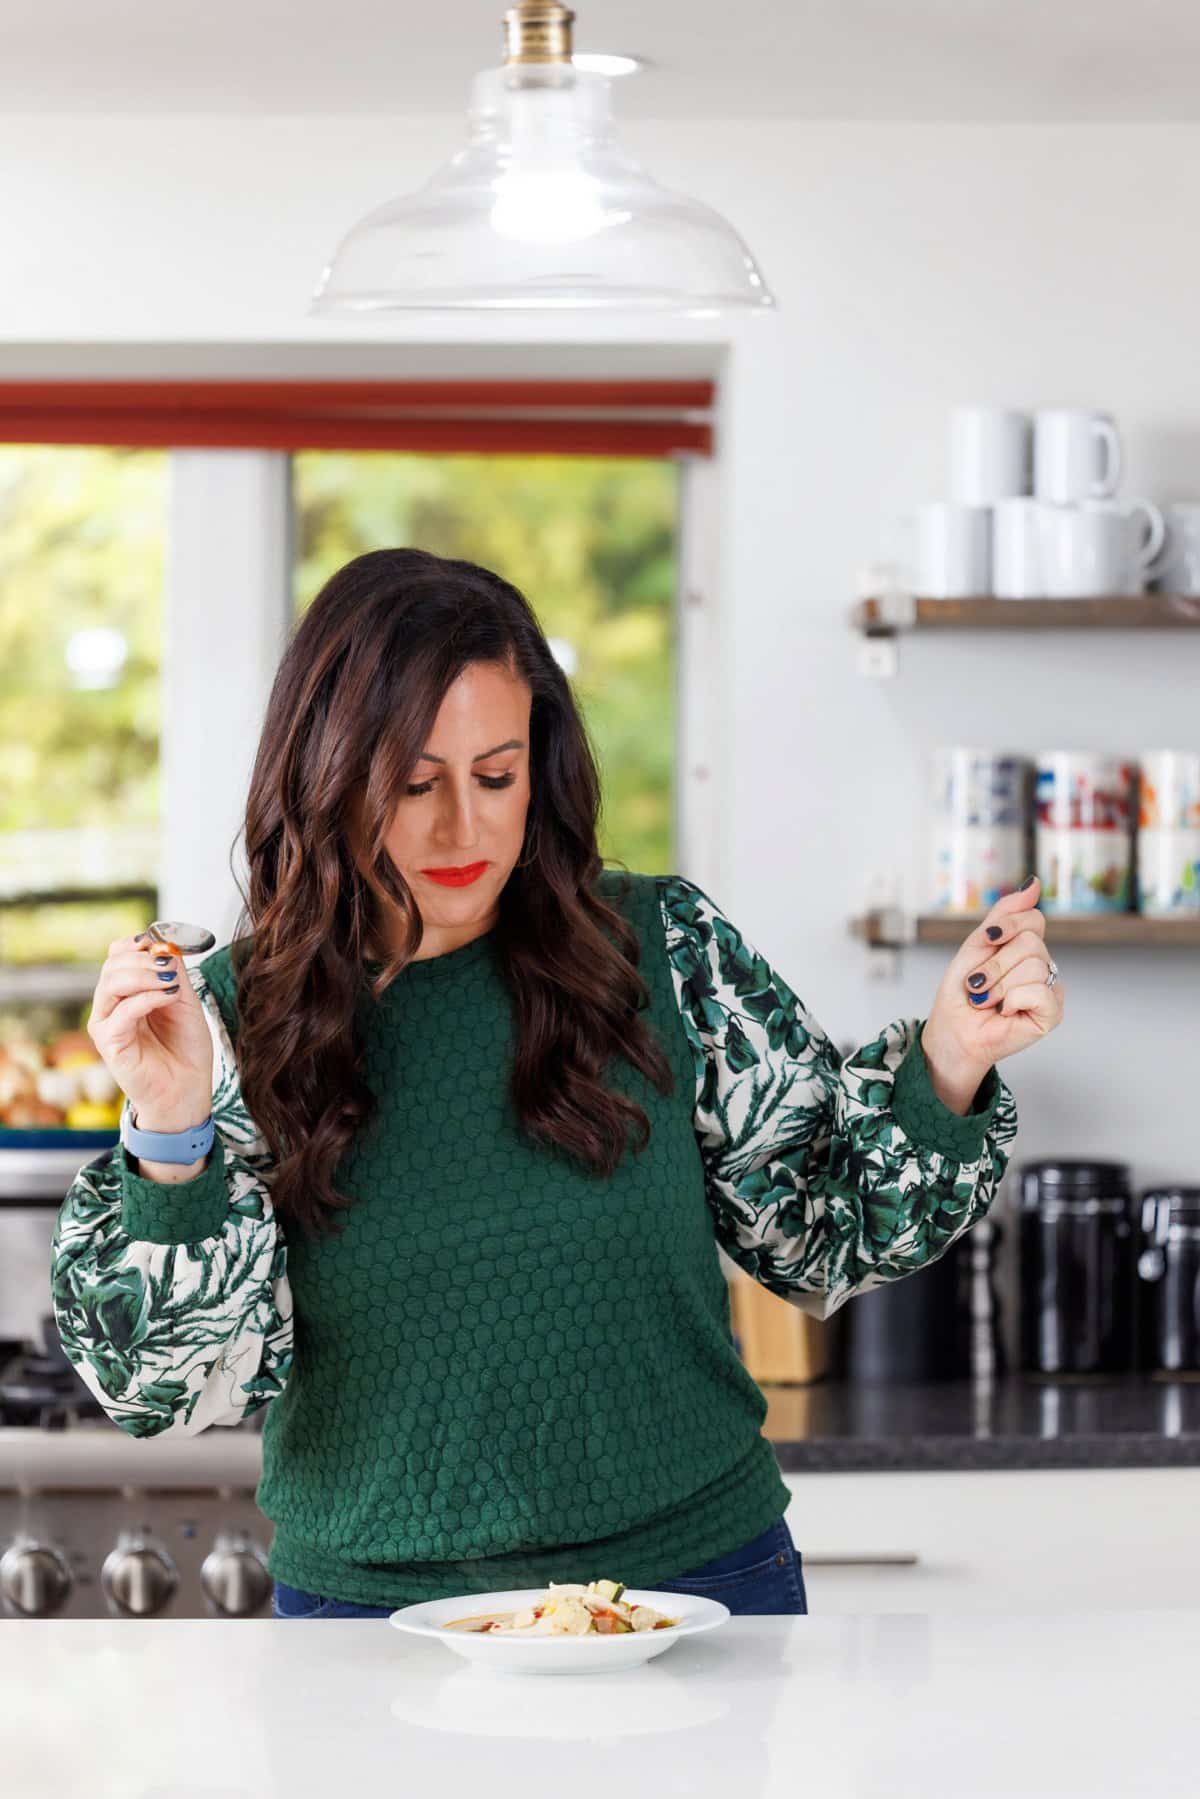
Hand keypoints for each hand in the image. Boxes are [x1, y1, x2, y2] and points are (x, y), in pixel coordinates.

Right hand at [87, 934, 213, 1130]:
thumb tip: (165, 945)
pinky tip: (168, 998)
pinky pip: (122, 1012)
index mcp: (126, 993)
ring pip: (112, 983)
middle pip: (112, 965)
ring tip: (171, 983)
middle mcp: (110, 1006)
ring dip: (145, 975)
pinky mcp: (109, 1044)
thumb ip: (174, 974)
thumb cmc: (185, 1049)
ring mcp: (106, 1025)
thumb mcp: (185, 1001)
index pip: (117, 955)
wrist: (187, 1090)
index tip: (164, 944)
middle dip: (144, 959)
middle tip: (170, 966)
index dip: (137, 944)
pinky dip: (147, 998)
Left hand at [921, 875, 1064, 1104]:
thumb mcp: (978, 943)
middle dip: (994, 964)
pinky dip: (1012, 1002)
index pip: (1033, 918)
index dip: (1007, 926)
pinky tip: (1006, 1012)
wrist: (953, 1028)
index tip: (987, 940)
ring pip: (1033, 966)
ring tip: (989, 1001)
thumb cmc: (963, 991)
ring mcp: (1050, 988)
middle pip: (1031, 943)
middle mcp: (1043, 964)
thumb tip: (1034, 883)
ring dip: (998, 986)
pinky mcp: (1052, 1013)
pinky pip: (1040, 992)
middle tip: (980, 984)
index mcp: (1026, 946)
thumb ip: (1006, 913)